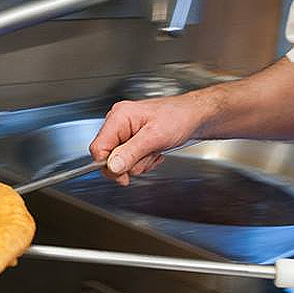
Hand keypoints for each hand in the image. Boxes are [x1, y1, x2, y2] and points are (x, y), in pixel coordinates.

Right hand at [88, 94, 209, 185]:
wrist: (194, 117)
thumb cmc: (179, 118)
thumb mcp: (155, 137)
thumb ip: (131, 152)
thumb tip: (112, 166)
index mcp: (119, 117)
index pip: (98, 147)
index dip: (108, 165)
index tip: (122, 176)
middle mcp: (118, 123)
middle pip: (108, 156)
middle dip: (129, 163)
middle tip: (147, 157)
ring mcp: (125, 132)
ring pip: (121, 161)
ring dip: (140, 162)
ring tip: (155, 150)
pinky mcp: (132, 139)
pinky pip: (130, 159)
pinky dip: (144, 160)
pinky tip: (155, 151)